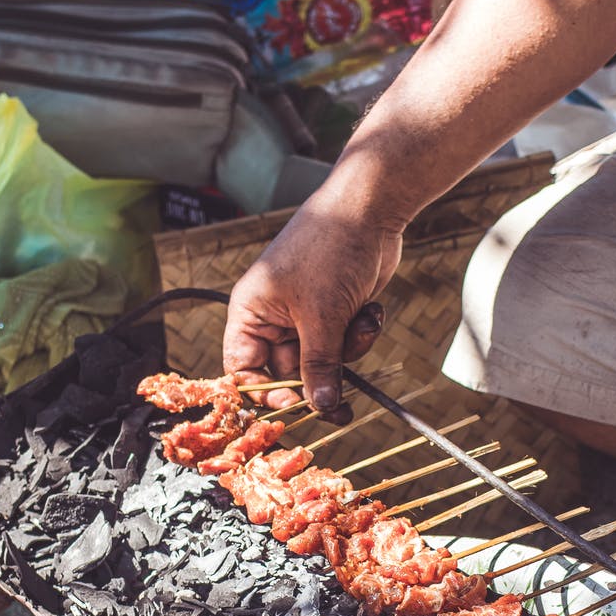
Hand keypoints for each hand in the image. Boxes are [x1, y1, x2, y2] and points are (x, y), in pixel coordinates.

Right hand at [222, 198, 403, 414]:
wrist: (370, 209)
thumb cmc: (330, 248)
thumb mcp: (322, 316)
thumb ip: (319, 366)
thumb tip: (320, 407)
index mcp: (251, 312)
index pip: (244, 368)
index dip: (266, 392)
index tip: (296, 406)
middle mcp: (274, 316)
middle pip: (288, 371)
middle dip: (320, 379)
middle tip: (343, 407)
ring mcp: (306, 314)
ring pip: (323, 360)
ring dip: (348, 351)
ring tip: (362, 321)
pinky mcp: (335, 311)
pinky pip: (345, 343)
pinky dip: (360, 332)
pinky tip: (370, 309)